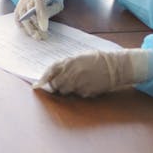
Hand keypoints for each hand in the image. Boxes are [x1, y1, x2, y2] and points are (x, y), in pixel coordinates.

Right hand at [14, 0, 62, 39]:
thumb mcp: (57, 3)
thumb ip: (51, 10)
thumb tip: (43, 26)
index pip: (39, 1)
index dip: (41, 14)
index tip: (44, 28)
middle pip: (28, 11)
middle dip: (36, 26)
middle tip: (44, 36)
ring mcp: (22, 2)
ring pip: (22, 17)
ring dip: (29, 29)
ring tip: (39, 37)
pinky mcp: (18, 9)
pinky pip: (18, 20)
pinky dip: (23, 29)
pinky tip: (32, 34)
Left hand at [34, 49, 152, 96]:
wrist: (116, 67)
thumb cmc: (97, 60)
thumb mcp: (79, 57)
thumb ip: (65, 64)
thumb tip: (52, 73)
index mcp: (69, 62)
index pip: (51, 71)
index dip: (43, 78)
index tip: (37, 85)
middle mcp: (72, 73)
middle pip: (55, 84)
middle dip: (56, 85)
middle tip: (62, 82)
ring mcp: (79, 83)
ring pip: (65, 91)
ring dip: (66, 89)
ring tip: (77, 82)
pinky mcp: (86, 92)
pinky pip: (77, 94)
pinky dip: (79, 91)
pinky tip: (87, 84)